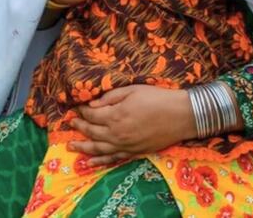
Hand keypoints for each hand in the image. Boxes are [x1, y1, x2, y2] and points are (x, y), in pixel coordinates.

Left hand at [68, 85, 196, 165]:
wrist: (182, 115)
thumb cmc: (157, 99)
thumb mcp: (131, 91)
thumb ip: (110, 98)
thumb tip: (91, 104)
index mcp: (115, 116)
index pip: (91, 115)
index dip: (82, 110)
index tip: (76, 106)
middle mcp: (117, 134)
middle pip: (92, 132)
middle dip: (79, 127)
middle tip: (70, 122)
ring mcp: (126, 146)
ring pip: (99, 149)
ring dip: (83, 147)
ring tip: (70, 146)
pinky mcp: (135, 153)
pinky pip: (113, 159)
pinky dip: (100, 161)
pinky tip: (90, 162)